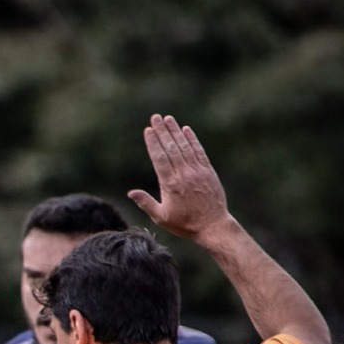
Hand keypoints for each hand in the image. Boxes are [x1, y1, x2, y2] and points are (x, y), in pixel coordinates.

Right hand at [128, 114, 234, 242]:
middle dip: (162, 131)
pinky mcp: (208, 171)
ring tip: (168, 119)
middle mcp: (184, 174)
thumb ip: (146, 203)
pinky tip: (186, 130)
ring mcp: (197, 171)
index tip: (148, 130)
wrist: (212, 225)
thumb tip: (131, 192)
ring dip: (175, 131)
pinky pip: (199, 151)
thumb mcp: (161, 217)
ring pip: (184, 146)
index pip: (159, 158)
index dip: (153, 143)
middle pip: (171, 148)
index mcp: (170, 184)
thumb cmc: (184, 224)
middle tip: (155, 117)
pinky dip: (192, 139)